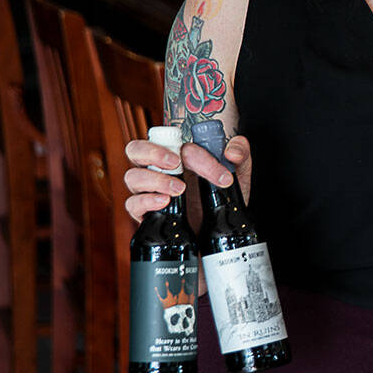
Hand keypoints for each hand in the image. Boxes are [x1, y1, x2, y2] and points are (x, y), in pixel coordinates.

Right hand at [123, 134, 252, 222]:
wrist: (219, 229)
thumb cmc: (223, 196)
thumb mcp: (238, 174)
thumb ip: (241, 154)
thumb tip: (232, 152)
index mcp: (177, 154)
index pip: (176, 143)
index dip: (198, 155)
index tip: (221, 174)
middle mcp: (158, 169)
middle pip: (135, 149)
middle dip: (152, 152)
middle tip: (176, 164)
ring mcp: (148, 190)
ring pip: (132, 176)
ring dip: (154, 179)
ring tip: (179, 190)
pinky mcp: (144, 214)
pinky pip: (132, 203)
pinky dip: (146, 200)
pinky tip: (165, 203)